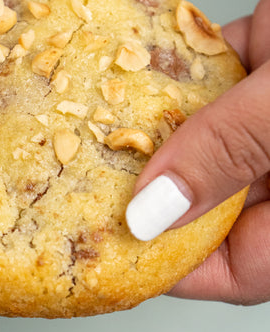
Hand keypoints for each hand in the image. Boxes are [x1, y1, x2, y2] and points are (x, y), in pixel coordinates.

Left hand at [126, 0, 269, 304]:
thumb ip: (234, 149)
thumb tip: (155, 212)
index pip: (242, 268)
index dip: (176, 265)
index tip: (114, 248)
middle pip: (218, 203)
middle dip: (155, 188)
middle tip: (88, 182)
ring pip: (213, 136)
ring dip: (162, 125)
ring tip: (98, 126)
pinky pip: (224, 76)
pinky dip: (187, 68)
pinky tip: (140, 63)